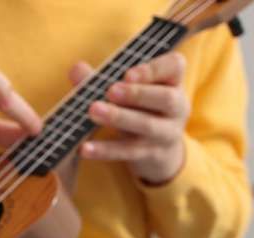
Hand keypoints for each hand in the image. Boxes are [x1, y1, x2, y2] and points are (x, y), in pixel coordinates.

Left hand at [73, 52, 189, 184]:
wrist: (161, 153)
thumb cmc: (140, 110)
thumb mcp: (128, 91)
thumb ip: (103, 79)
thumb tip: (77, 69)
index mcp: (173, 82)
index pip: (174, 66)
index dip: (153, 69)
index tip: (127, 74)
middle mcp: (176, 107)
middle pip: (165, 98)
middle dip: (137, 94)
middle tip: (111, 91)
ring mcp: (167, 133)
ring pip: (147, 125)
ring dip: (119, 117)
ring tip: (94, 110)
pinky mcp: (153, 155)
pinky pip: (129, 151)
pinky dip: (106, 150)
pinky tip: (85, 148)